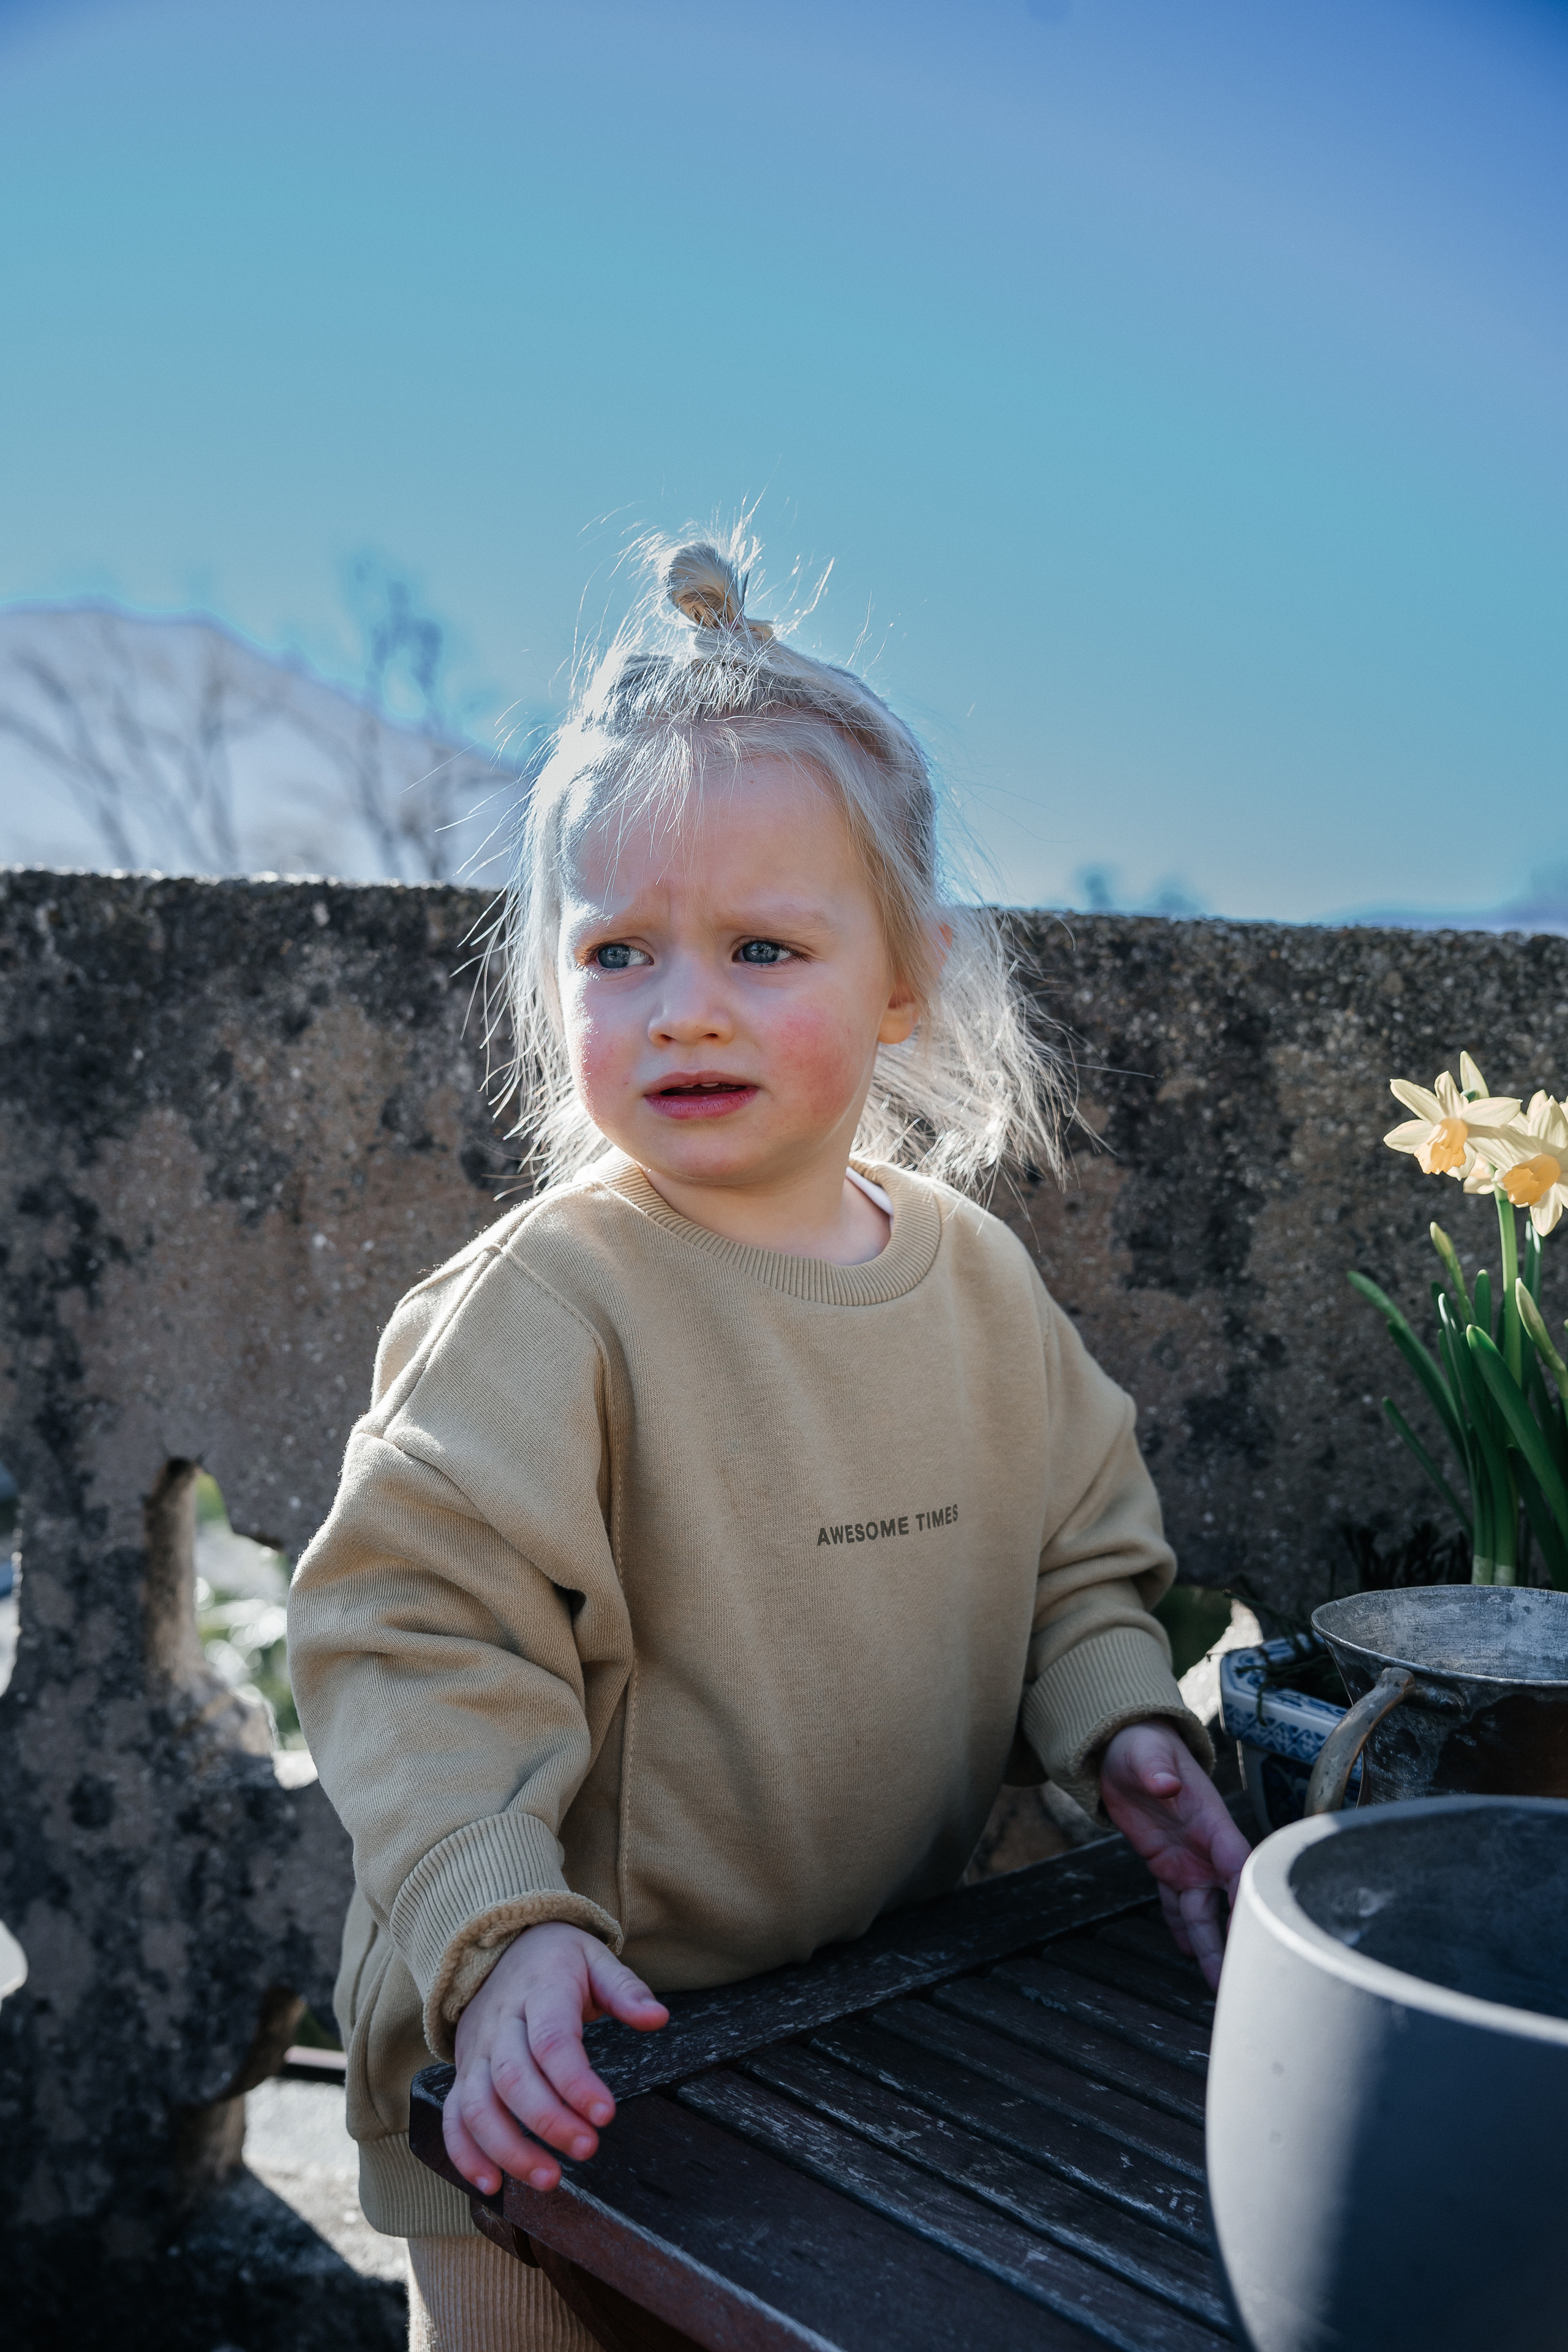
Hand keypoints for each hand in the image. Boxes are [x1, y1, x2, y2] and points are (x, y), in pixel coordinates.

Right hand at [444, 1921, 667, 2195]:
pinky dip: (465, 2153)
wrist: (500, 1945)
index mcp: (539, 1991)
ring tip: (549, 2179)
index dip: (576, 2082)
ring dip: (509, 2148)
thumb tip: (658, 2018)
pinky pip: (454, 2116)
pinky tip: (491, 2183)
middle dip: (549, 2121)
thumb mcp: (595, 1959)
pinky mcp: (463, 2072)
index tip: (606, 2114)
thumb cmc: (556, 1960)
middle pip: (514, 2079)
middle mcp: (500, 2024)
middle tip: (587, 2149)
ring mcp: (476, 2051)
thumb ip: (625, 1990)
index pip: (552, 2041)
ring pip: (479, 2105)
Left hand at [1099, 1719, 1251, 1991]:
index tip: (1256, 1923)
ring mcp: (1186, 1860)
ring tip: (1218, 1982)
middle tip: (1240, 1975)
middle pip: (1227, 1899)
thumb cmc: (1143, 1747)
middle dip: (1234, 1936)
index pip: (1237, 1861)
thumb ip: (1156, 1769)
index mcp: (1210, 1821)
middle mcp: (1205, 1848)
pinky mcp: (1165, 1866)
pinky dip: (1182, 1928)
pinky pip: (1175, 1904)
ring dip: (1211, 1945)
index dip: (1247, 1891)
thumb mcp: (1146, 1753)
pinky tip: (1188, 1953)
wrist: (1124, 1749)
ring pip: (1203, 1911)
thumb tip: (1166, 1782)